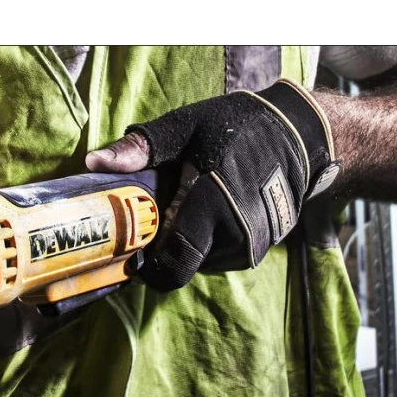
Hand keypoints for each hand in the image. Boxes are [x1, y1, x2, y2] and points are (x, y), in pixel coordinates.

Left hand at [86, 80, 340, 289]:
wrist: (302, 136)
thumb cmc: (238, 127)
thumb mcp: (186, 127)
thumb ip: (141, 148)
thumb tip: (94, 161)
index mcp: (210, 207)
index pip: (172, 264)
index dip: (148, 269)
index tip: (132, 254)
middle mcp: (233, 235)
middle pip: (181, 265)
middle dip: (163, 252)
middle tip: (153, 225)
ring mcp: (250, 246)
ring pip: (200, 261)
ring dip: (187, 244)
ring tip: (186, 210)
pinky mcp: (259, 249)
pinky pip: (218, 256)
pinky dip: (207, 242)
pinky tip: (209, 213)